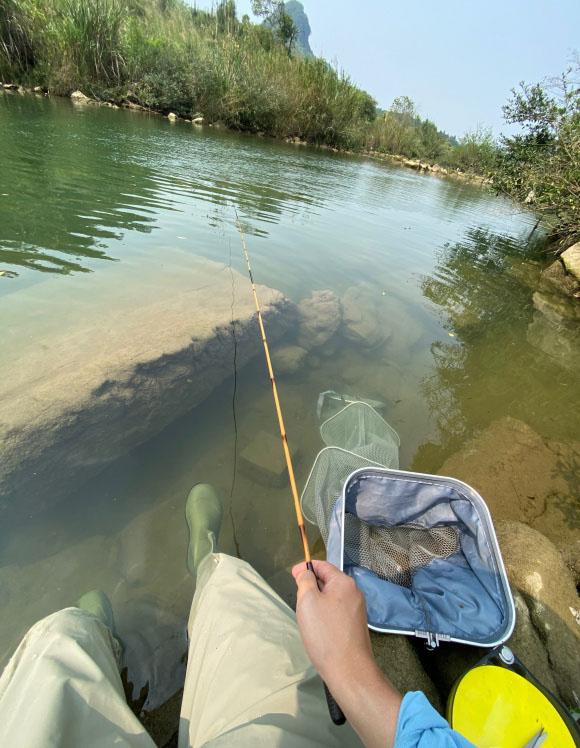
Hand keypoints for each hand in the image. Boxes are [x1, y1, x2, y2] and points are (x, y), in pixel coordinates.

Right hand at [292, 560, 400, 747]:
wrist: (348, 670)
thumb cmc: (325, 633)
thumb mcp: (308, 601)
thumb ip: (306, 581)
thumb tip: (306, 573)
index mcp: (344, 583)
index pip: (323, 566)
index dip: (306, 567)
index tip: (292, 575)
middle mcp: (354, 593)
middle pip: (328, 581)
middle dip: (311, 586)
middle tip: (297, 599)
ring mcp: (357, 610)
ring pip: (332, 598)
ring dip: (317, 602)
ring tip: (306, 616)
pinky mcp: (355, 626)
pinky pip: (336, 611)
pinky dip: (324, 614)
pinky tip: (318, 628)